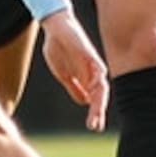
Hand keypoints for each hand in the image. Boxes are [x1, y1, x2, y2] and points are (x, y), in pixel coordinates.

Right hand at [40, 9, 107, 131]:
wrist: (55, 29)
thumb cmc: (59, 49)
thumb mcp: (64, 74)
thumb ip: (74, 87)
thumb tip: (84, 103)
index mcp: (86, 78)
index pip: (95, 99)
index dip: (96, 112)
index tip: (93, 127)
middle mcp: (92, 72)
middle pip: (100, 95)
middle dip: (97, 111)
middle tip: (94, 127)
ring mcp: (92, 63)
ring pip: (100, 84)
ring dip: (98, 100)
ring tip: (96, 114)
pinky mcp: (89, 53)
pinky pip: (97, 66)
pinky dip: (97, 77)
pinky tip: (95, 87)